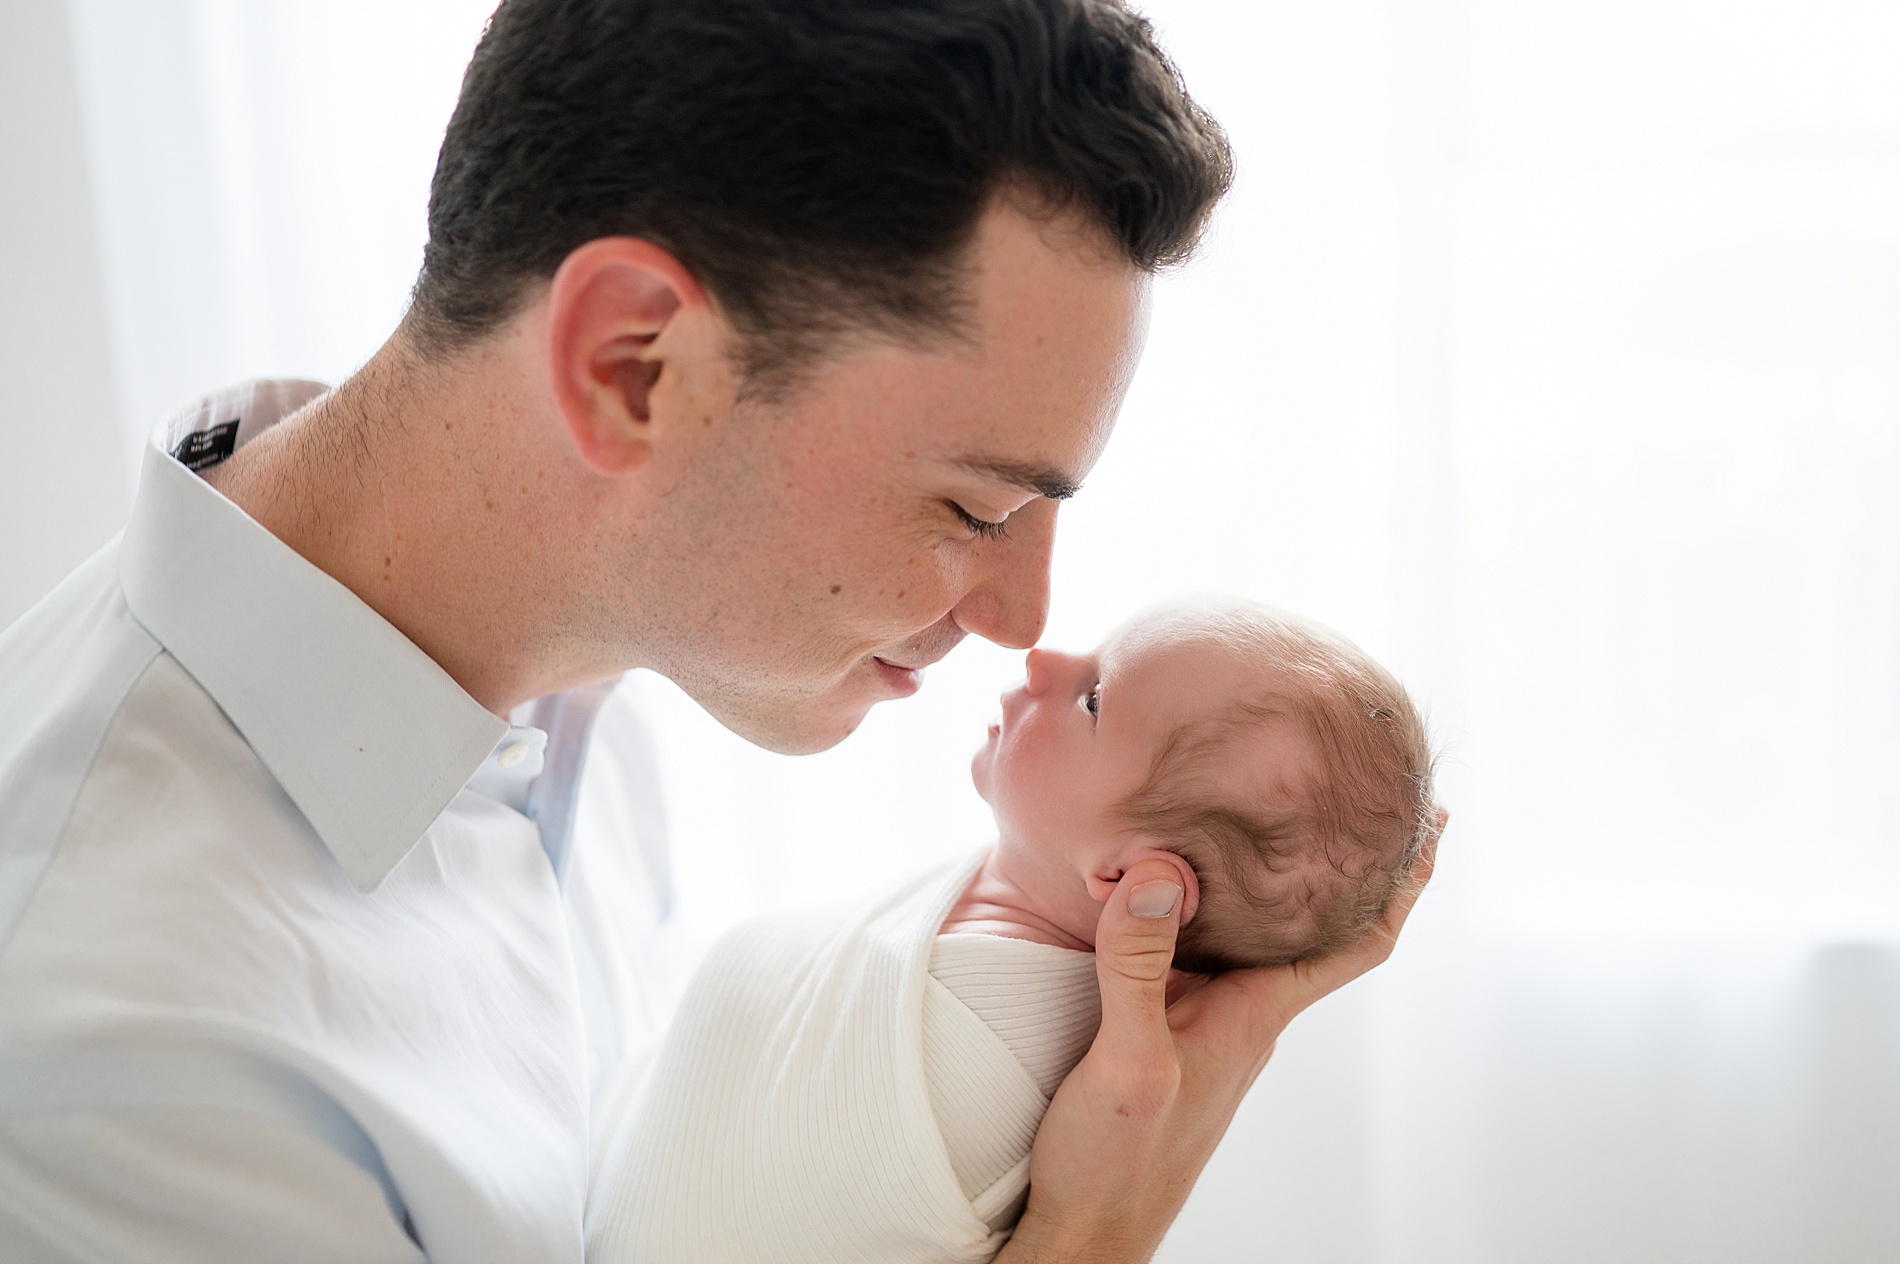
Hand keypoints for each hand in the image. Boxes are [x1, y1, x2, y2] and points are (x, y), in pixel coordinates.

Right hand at [995, 841, 1435, 1263]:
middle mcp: (1242, 1013)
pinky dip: (1207, 906)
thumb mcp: (1127, 1059)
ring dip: (1270, 879)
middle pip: (1312, 925)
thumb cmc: (1115, 1167)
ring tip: (1275, 813)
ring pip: (1256, 935)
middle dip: (1340, 860)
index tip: (1431, 825)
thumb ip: (1141, 967)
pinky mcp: (1165, 1030)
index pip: (1356, 941)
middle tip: (1358, 790)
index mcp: (1254, 1015)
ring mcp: (1205, 1022)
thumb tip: (1164, 874)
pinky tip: (1179, 883)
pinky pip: (1204, 951)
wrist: (1085, 1233)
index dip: (1403, 883)